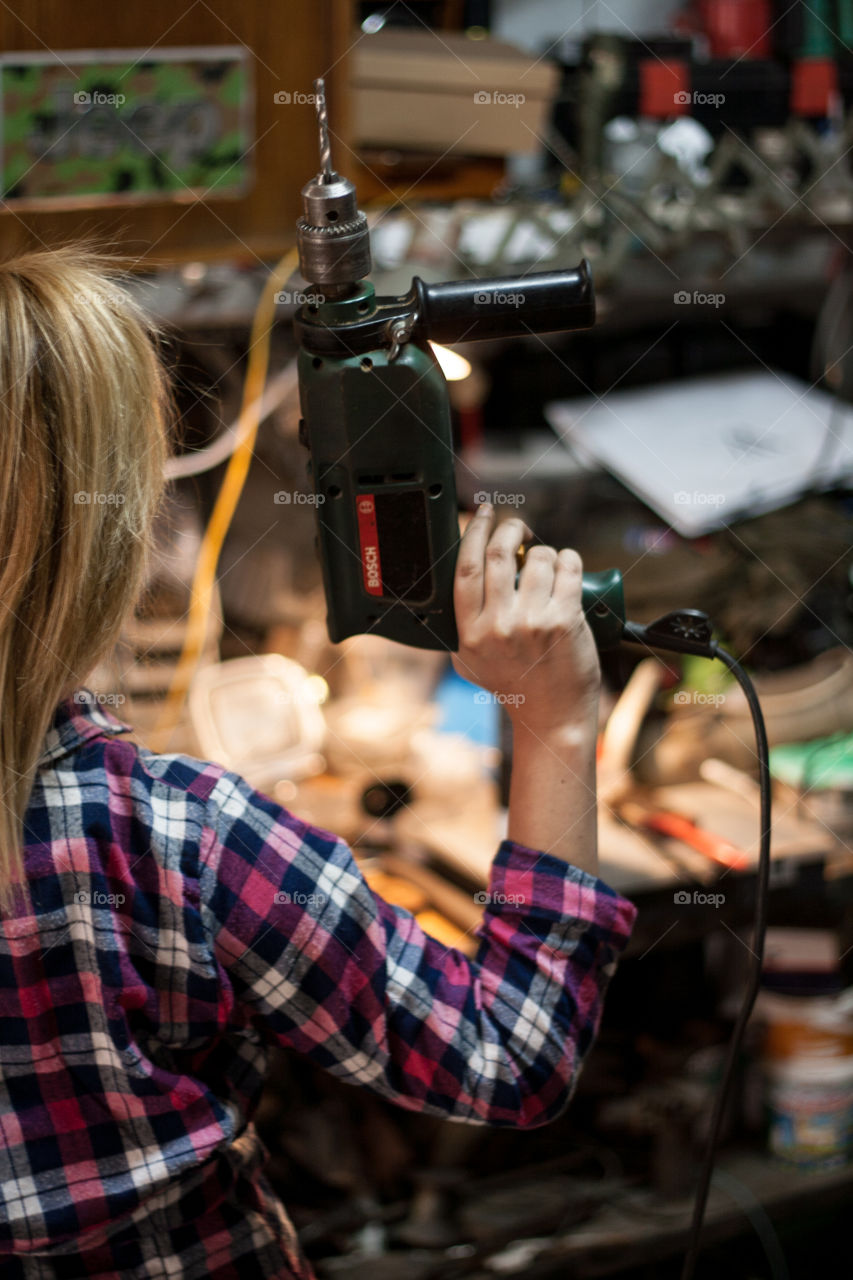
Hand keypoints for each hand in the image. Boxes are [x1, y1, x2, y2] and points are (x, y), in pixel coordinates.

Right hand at [452, 506, 600, 736]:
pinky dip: (569, 558)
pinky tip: (567, 565)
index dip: (475, 531)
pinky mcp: (565, 621)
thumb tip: (462, 581)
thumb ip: (461, 627)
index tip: (484, 514)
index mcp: (471, 632)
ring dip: (545, 550)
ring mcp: (532, 622)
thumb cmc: (514, 688)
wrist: (552, 717)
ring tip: (548, 563)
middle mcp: (498, 625)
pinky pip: (567, 569)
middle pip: (500, 553)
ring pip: (539, 557)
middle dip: (511, 527)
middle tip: (518, 527)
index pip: (465, 567)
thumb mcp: (470, 662)